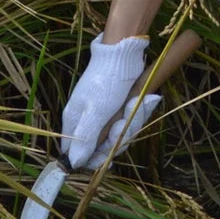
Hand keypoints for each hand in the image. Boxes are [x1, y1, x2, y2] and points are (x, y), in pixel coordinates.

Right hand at [60, 33, 153, 169]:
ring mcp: (105, 114)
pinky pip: (130, 121)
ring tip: (136, 104)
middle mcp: (87, 120)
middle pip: (102, 147)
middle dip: (118, 138)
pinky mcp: (120, 107)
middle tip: (124, 122)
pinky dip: (139, 112)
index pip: (76, 154)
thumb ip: (85, 138)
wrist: (125, 54)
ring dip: (132, 122)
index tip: (107, 158)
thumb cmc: (106, 82)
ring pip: (120, 134)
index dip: (92, 159)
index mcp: (74, 122)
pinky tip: (146, 100)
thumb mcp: (95, 112)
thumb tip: (73, 164)